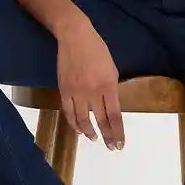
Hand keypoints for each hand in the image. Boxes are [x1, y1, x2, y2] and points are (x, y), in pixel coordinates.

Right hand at [54, 16, 125, 149]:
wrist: (75, 36)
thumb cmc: (97, 50)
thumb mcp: (112, 69)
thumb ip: (111, 89)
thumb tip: (110, 106)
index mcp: (109, 85)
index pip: (115, 115)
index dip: (118, 132)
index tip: (120, 143)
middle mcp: (93, 92)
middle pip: (100, 121)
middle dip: (107, 136)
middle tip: (111, 147)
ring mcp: (77, 92)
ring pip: (82, 119)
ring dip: (89, 132)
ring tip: (94, 138)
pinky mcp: (64, 90)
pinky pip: (68, 112)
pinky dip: (74, 123)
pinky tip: (78, 129)